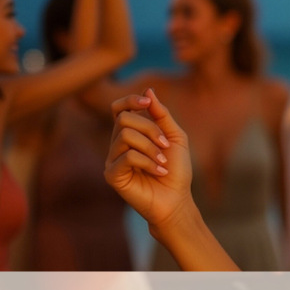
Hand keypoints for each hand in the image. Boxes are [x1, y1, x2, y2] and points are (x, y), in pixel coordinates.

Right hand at [104, 89, 193, 230]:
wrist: (177, 199)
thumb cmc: (177, 170)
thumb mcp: (174, 136)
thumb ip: (161, 114)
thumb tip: (148, 90)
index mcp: (131, 133)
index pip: (119, 108)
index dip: (130, 100)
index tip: (147, 103)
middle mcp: (117, 144)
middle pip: (124, 119)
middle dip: (150, 128)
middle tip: (165, 145)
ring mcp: (112, 159)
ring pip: (125, 136)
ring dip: (151, 147)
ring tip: (162, 162)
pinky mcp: (112, 175)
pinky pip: (127, 156)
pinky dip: (148, 162)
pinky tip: (158, 172)